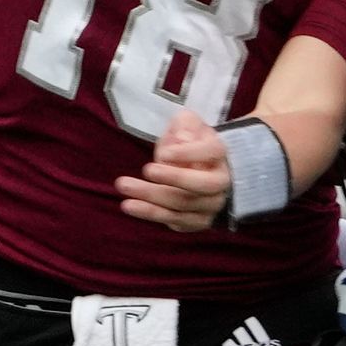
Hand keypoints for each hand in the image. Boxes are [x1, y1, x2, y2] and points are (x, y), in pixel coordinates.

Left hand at [116, 110, 234, 233]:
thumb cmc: (188, 143)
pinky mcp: (195, 221)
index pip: (212, 152)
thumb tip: (182, 139)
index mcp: (219, 154)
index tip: (164, 153)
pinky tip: (131, 205)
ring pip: (184, 205)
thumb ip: (186, 125)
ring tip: (124, 185)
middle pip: (203, 184)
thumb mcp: (187, 124)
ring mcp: (210, 205)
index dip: (189, 154)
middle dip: (174, 178)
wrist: (194, 169)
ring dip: (153, 198)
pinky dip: (151, 214)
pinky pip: (175, 221)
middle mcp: (221, 183)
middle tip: (147, 170)